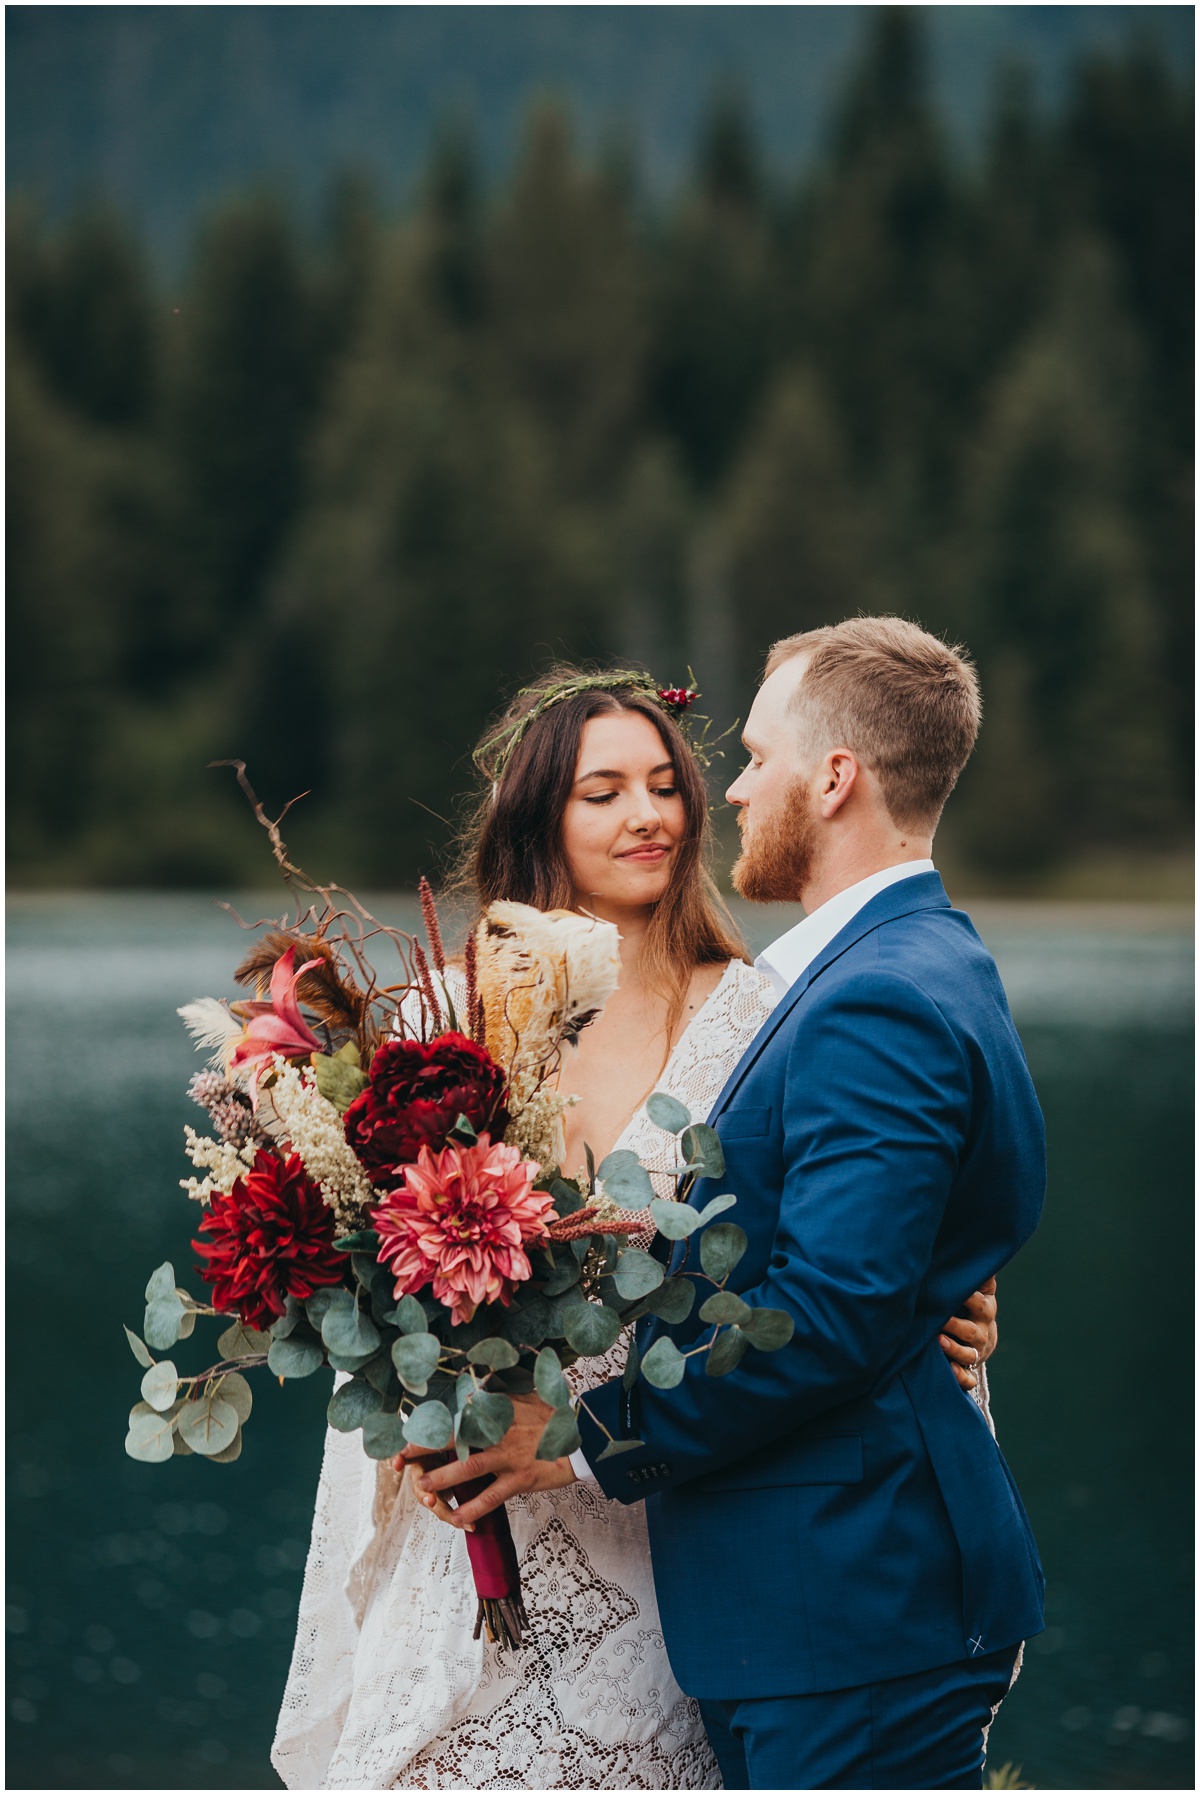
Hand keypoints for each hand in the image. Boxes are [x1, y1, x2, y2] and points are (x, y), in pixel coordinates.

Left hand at [392, 1392, 577, 1528]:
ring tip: (422, 1488)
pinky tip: (458, 1518)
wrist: (584, 1437)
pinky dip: (474, 1508)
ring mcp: (509, 1456)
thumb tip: (475, 1390)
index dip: (432, 1422)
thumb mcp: (526, 1395)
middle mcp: (499, 1431)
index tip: (408, 1428)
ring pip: (470, 1467)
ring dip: (444, 1478)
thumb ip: (499, 1395)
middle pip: (456, 1438)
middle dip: (426, 1448)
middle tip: (400, 1457)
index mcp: (498, 1410)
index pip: (457, 1415)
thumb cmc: (555, 1415)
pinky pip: (492, 1496)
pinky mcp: (521, 1479)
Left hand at [938, 1277, 997, 1390]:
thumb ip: (978, 1274)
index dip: (969, 1296)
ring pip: (969, 1355)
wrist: (982, 1340)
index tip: (956, 1290)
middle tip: (940, 1318)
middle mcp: (982, 1332)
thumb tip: (974, 1247)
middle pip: (972, 1330)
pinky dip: (960, 1377)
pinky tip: (949, 1372)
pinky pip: (967, 1378)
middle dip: (956, 1325)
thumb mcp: (979, 1289)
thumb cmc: (972, 1306)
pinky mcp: (969, 1369)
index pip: (980, 1302)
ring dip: (954, 1350)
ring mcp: (976, 1352)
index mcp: (985, 1310)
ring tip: (939, 1342)